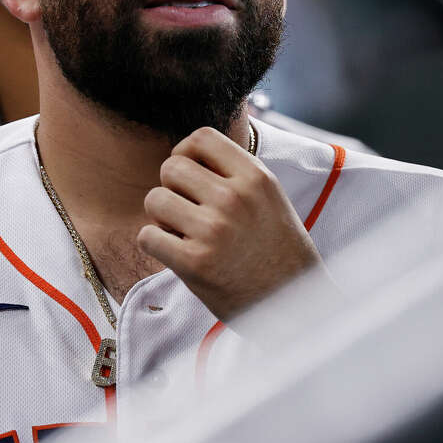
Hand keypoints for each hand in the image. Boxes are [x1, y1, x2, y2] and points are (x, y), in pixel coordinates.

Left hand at [137, 126, 327, 321]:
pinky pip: (147, 235)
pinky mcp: (195, 263)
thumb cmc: (278, 250)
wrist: (295, 305)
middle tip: (187, 210)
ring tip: (184, 232)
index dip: (185, 152)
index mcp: (256, 177)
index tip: (190, 174)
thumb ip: (235, 172)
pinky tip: (176, 252)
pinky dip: (155, 243)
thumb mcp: (269, 198)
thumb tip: (189, 148)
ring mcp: (214, 230)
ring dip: (161, 217)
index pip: (201, 137)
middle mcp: (234, 198)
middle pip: (171, 167)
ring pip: (154, 199)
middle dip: (171, 187)